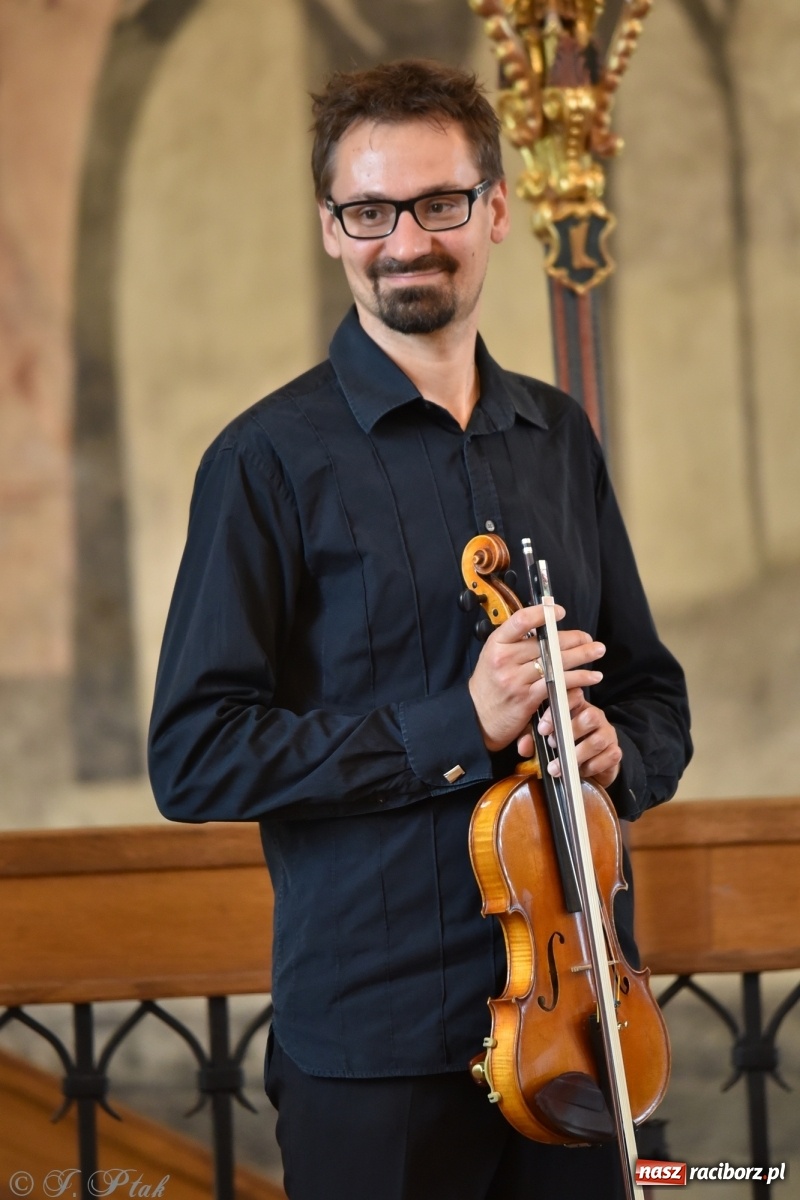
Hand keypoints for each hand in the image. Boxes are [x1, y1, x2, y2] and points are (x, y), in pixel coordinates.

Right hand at [468, 604, 605, 753]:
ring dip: (581, 656)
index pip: (520, 620)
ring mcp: (516, 680)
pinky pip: (558, 684)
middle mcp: (505, 659)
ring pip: (556, 663)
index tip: (559, 612)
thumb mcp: (494, 656)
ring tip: (597, 651)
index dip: (542, 614)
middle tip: (588, 637)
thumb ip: (516, 642)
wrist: (477, 717)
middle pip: (546, 643)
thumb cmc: (490, 684)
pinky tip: (591, 676)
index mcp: (496, 644)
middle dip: (573, 638)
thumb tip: (546, 626)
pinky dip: (578, 679)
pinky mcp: (527, 698)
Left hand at [536, 693, 621, 788]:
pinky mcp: (616, 752)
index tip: (543, 728)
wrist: (587, 768)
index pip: (574, 695)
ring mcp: (608, 734)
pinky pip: (608, 757)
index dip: (559, 709)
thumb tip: (524, 747)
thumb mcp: (542, 738)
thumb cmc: (561, 746)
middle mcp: (596, 716)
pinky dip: (591, 766)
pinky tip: (579, 770)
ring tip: (559, 766)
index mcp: (577, 707)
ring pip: (597, 740)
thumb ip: (531, 739)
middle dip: (570, 732)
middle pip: (590, 716)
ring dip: (576, 754)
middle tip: (553, 745)